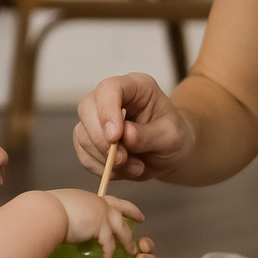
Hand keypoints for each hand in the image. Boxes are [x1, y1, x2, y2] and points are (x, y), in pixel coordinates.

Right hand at [42, 188, 143, 257]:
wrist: (47, 212)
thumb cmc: (46, 210)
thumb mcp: (62, 206)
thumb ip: (71, 211)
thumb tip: (65, 219)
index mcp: (90, 198)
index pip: (108, 200)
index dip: (118, 204)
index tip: (125, 209)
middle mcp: (98, 203)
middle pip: (122, 208)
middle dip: (133, 213)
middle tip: (141, 219)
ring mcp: (101, 213)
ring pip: (121, 228)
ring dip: (126, 240)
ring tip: (131, 251)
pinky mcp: (100, 226)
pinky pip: (109, 242)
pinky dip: (110, 252)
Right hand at [74, 73, 191, 181]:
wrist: (171, 154)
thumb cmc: (175, 137)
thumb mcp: (171, 137)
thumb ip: (148, 135)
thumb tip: (124, 135)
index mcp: (136, 87)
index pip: (109, 88)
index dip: (107, 111)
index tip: (115, 137)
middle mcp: (112, 97)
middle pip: (86, 108)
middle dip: (101, 139)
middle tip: (122, 159)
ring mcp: (97, 117)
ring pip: (82, 134)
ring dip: (105, 158)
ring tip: (135, 167)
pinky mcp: (90, 138)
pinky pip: (83, 153)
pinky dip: (100, 167)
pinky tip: (123, 170)